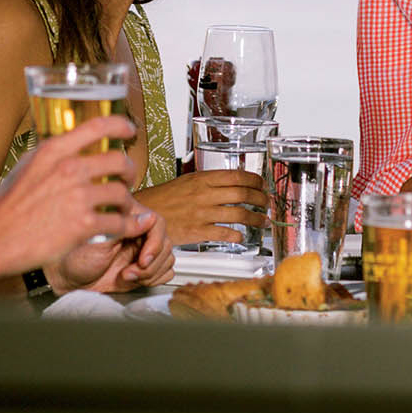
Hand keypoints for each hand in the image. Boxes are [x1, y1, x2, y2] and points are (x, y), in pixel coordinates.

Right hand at [0, 114, 143, 276]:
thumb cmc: (5, 207)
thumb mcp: (26, 167)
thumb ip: (51, 157)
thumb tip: (68, 149)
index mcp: (54, 151)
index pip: (97, 127)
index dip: (120, 126)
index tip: (129, 131)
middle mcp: (68, 169)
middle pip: (119, 161)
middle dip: (129, 171)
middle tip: (127, 179)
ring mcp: (78, 196)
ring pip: (122, 194)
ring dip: (126, 202)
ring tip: (121, 209)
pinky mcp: (83, 224)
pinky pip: (119, 223)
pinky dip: (128, 226)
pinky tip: (126, 227)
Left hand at [55, 210, 174, 292]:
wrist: (67, 280)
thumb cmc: (73, 257)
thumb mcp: (97, 240)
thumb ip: (123, 227)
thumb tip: (148, 218)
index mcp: (127, 217)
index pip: (156, 223)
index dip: (154, 242)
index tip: (143, 258)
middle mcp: (137, 232)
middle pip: (165, 243)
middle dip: (150, 262)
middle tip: (131, 272)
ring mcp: (141, 250)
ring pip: (167, 258)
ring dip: (150, 272)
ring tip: (127, 276)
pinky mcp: (143, 267)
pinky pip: (165, 271)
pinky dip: (154, 278)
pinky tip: (134, 280)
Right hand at [132, 169, 268, 246]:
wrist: (144, 214)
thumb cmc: (163, 199)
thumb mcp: (186, 181)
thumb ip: (207, 182)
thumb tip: (231, 183)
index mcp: (202, 179)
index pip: (237, 175)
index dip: (255, 180)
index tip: (262, 185)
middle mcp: (204, 194)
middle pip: (242, 193)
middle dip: (261, 199)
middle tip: (267, 203)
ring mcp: (202, 213)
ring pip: (238, 214)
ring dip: (256, 219)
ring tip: (263, 221)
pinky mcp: (197, 231)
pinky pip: (224, 233)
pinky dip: (237, 236)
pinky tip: (241, 237)